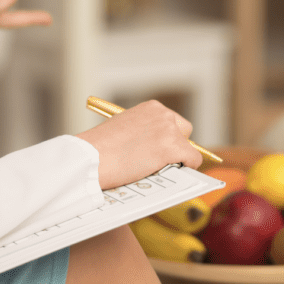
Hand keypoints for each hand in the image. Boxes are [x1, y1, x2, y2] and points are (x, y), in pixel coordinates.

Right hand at [75, 100, 203, 189]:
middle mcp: (162, 114)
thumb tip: (154, 146)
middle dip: (176, 145)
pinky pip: (193, 159)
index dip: (166, 139)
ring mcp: (169, 130)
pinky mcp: (173, 147)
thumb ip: (141, 133)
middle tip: (162, 162)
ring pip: (189, 147)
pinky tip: (171, 176)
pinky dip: (187, 169)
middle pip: (184, 131)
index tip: (159, 151)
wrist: (90, 158)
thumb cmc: (99, 149)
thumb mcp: (123, 129)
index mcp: (150, 108)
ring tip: (160, 171)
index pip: (171, 121)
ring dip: (178, 159)